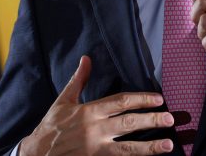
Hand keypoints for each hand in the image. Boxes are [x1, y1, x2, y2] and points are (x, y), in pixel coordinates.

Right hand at [20, 56, 174, 155]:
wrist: (35, 154)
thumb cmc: (51, 126)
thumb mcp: (63, 101)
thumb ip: (78, 80)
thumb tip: (86, 58)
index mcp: (89, 112)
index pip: (121, 102)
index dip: (141, 100)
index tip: (158, 99)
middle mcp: (95, 130)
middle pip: (128, 124)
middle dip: (151, 120)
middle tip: (170, 119)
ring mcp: (96, 149)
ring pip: (127, 148)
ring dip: (149, 147)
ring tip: (168, 145)